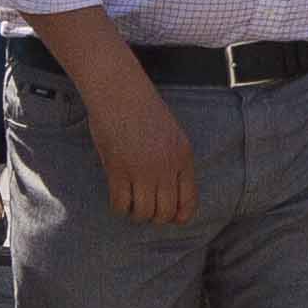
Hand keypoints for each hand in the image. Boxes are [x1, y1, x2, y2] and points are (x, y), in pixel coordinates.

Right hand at [86, 67, 197, 225]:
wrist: (119, 90)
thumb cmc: (143, 110)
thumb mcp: (171, 135)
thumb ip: (173, 162)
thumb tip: (169, 197)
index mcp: (183, 157)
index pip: (188, 202)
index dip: (179, 216)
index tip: (169, 217)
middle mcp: (166, 167)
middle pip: (165, 212)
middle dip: (156, 217)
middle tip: (146, 208)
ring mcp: (142, 169)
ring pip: (144, 212)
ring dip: (137, 213)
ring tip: (131, 203)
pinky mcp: (118, 169)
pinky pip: (121, 204)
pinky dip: (120, 207)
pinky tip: (118, 198)